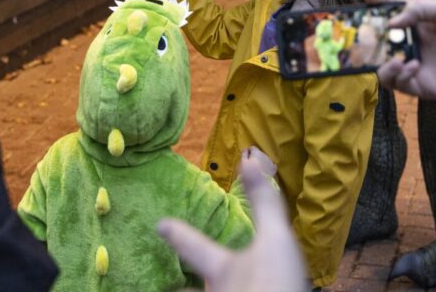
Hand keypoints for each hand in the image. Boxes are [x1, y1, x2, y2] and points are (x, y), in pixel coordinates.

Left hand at [159, 155, 308, 291]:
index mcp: (220, 266)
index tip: (160, 224)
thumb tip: (249, 157)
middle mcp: (216, 291)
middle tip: (172, 284)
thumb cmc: (274, 284)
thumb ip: (263, 201)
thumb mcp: (275, 238)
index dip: (177, 234)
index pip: (192, 245)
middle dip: (181, 288)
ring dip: (208, 291)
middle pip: (188, 291)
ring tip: (209, 288)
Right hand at [243, 145, 275, 177]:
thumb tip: (246, 149)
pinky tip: (264, 172)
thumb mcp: (243, 163)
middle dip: (255, 157)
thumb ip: (244, 154)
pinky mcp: (274, 170)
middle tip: (250, 166)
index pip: (252, 148)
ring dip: (261, 162)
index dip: (248, 152)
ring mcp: (271, 162)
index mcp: (257, 152)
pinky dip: (266, 167)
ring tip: (257, 170)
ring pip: (264, 159)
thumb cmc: (249, 174)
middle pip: (259, 153)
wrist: (260, 186)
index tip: (245, 159)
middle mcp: (265, 155)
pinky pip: (270, 166)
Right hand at [364, 0, 435, 100]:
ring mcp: (418, 65)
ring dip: (384, 62)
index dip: (381, 2)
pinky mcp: (422, 86)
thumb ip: (416, 9)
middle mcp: (417, 44)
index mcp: (422, 23)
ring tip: (396, 57)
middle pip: (385, 41)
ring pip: (386, 66)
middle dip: (371, 39)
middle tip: (363, 37)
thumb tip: (390, 22)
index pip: (397, 11)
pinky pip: (400, 83)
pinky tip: (413, 65)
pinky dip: (400, 74)